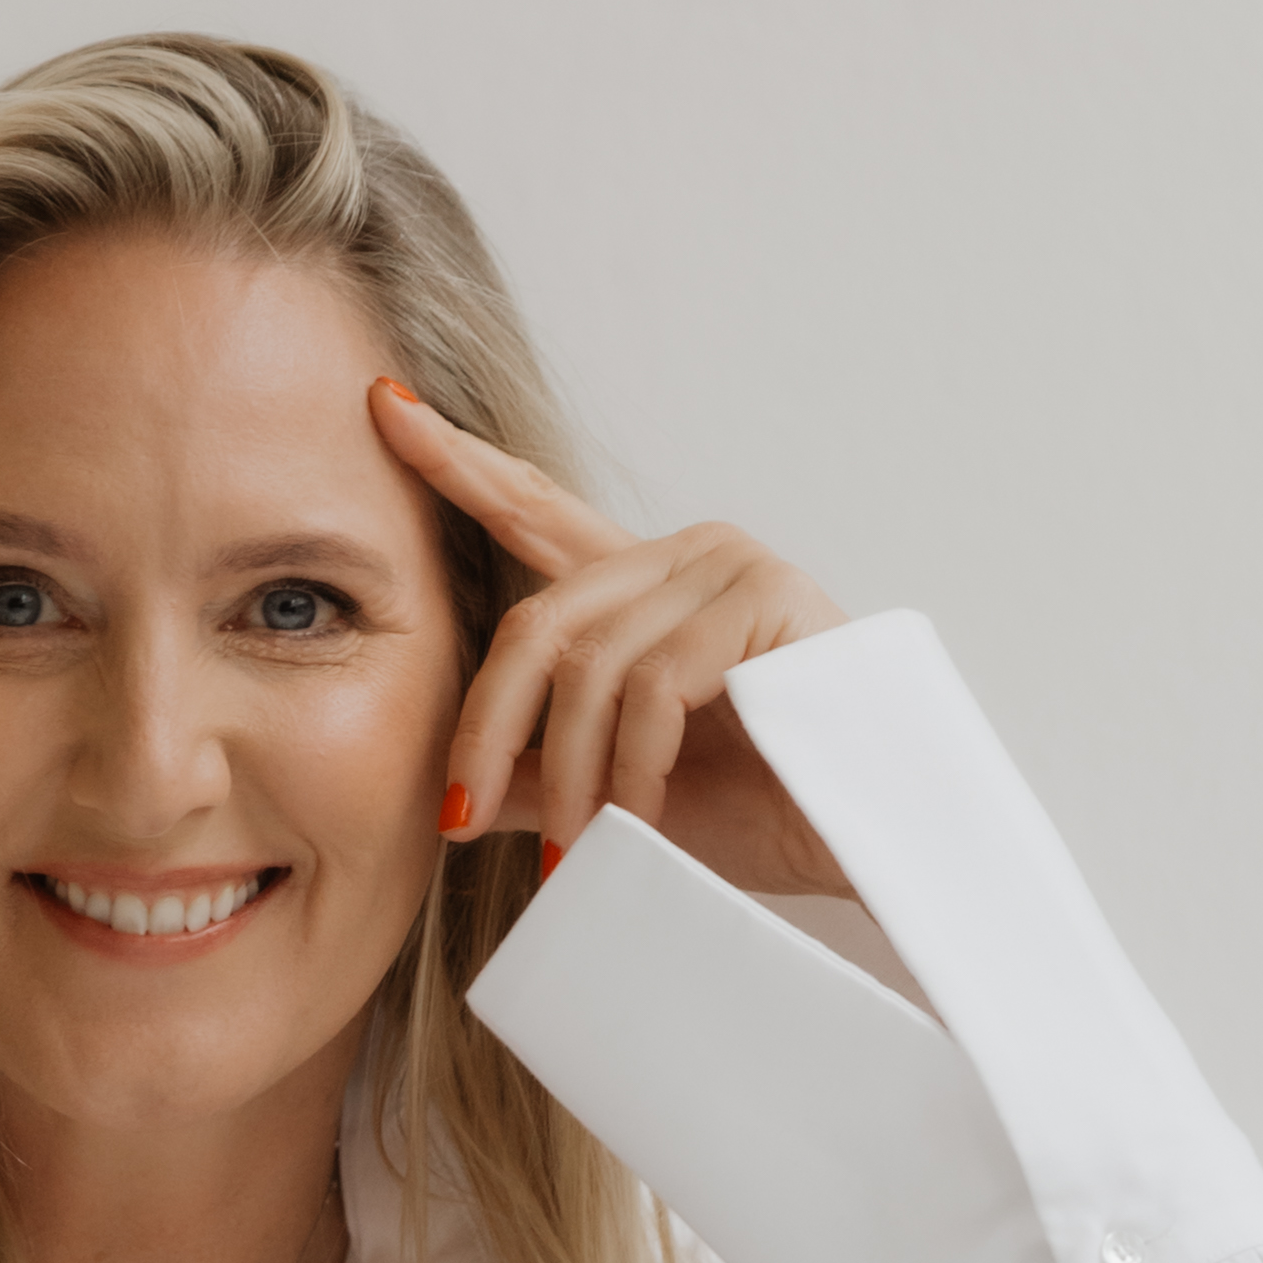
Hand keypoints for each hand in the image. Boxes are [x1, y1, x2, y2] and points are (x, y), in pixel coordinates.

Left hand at [372, 378, 853, 903]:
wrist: (876, 849)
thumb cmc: (768, 815)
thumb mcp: (623, 796)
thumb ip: (542, 775)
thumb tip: (461, 793)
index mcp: (648, 587)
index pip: (537, 513)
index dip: (461, 465)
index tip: (386, 412)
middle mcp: (688, 556)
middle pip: (539, 619)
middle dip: (488, 730)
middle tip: (460, 824)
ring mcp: (735, 568)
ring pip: (591, 664)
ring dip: (570, 774)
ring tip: (575, 850)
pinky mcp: (773, 603)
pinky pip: (656, 687)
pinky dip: (632, 768)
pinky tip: (642, 821)